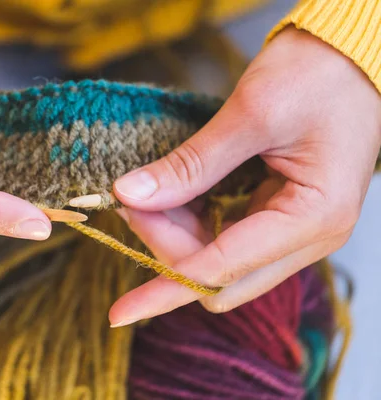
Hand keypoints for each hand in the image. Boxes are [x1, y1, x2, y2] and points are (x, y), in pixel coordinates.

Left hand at [109, 27, 380, 326]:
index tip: (118, 282)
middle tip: (131, 205)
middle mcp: (307, 239)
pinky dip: (193, 226)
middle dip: (166, 253)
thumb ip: (191, 164)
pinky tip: (170, 199)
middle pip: (218, 280)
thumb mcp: (251, 115)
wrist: (353, 57)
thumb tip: (130, 193)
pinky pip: (228, 241)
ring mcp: (294, 231)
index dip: (162, 277)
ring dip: (176, 239)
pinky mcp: (280, 217)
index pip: (219, 271)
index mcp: (310, 219)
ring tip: (144, 197)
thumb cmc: (318, 75)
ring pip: (220, 265)